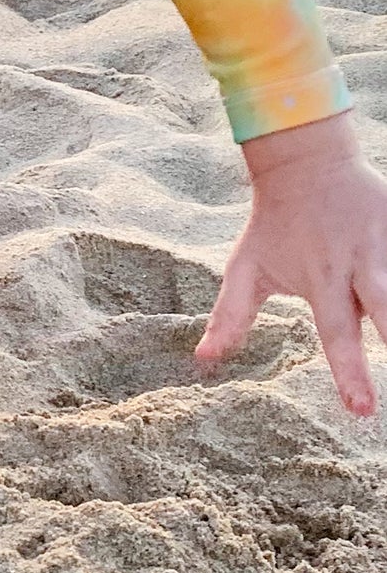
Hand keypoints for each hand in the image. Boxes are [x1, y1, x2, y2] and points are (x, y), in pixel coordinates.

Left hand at [197, 113, 385, 417]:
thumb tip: (202, 359)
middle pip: (386, 308)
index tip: (361, 411)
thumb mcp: (246, 267)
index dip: (350, 373)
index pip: (336, 334)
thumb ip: (230, 315)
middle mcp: (358, 264)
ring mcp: (385, 243)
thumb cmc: (273, 223)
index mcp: (322, 279)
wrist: (305, 161)